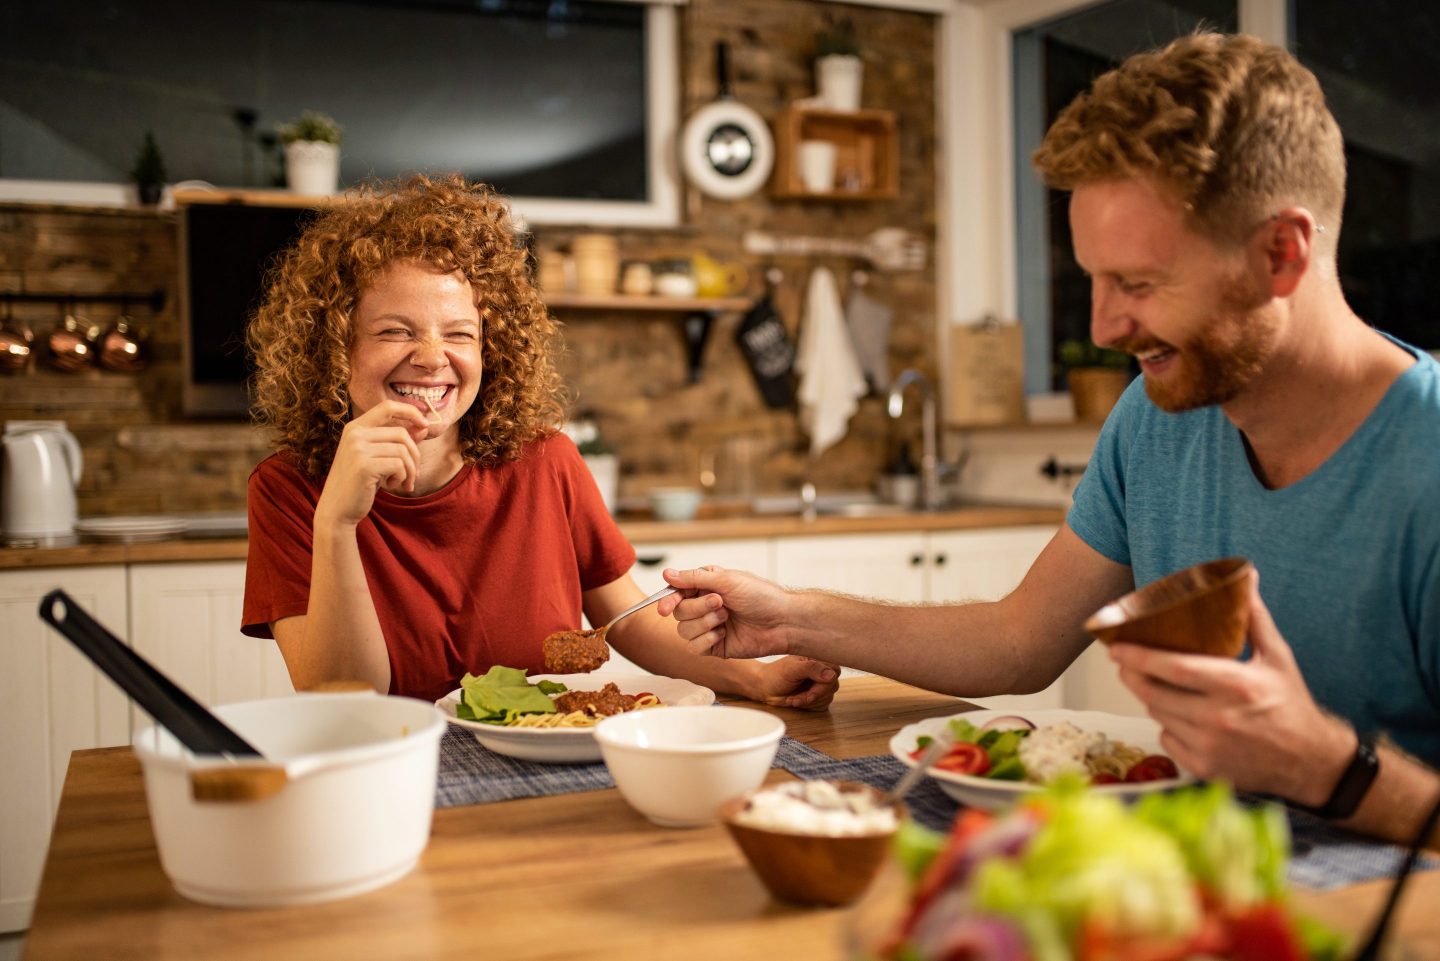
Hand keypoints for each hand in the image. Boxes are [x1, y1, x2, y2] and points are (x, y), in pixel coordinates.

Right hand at [316, 401, 428, 525]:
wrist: (337, 509)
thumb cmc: (360, 483)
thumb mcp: (378, 458)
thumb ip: (397, 442)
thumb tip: (423, 427)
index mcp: (355, 427)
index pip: (388, 407)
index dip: (410, 411)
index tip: (425, 424)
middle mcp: (355, 434)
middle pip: (401, 433)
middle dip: (415, 455)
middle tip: (413, 474)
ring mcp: (357, 449)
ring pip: (403, 451)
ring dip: (410, 470)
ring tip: (402, 482)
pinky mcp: (364, 466)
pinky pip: (399, 465)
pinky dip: (402, 477)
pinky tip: (391, 485)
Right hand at [658, 566, 792, 658]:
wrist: (782, 622)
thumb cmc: (761, 596)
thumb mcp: (727, 580)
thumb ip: (694, 578)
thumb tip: (667, 574)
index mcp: (706, 587)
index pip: (676, 593)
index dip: (667, 599)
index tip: (663, 607)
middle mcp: (704, 607)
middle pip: (678, 612)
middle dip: (698, 608)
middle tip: (721, 602)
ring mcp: (709, 627)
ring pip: (683, 630)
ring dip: (704, 623)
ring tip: (726, 618)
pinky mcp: (714, 647)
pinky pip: (694, 647)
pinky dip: (706, 639)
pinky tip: (723, 634)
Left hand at [754, 656, 838, 710]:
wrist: (765, 687)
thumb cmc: (775, 675)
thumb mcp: (792, 669)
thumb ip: (812, 668)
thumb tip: (831, 675)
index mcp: (817, 658)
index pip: (834, 671)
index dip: (823, 684)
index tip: (809, 692)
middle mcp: (821, 670)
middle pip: (832, 686)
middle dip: (813, 695)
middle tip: (796, 698)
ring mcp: (820, 684)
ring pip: (828, 697)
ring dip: (809, 702)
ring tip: (793, 698)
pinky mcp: (818, 696)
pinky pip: (823, 704)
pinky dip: (810, 706)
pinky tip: (798, 701)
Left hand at [1108, 569, 1352, 802]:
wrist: (1312, 763)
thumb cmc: (1291, 704)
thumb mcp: (1277, 657)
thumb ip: (1255, 617)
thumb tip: (1246, 576)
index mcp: (1235, 686)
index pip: (1173, 669)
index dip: (1138, 657)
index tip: (1116, 647)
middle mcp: (1218, 718)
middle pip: (1153, 693)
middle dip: (1132, 674)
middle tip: (1124, 660)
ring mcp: (1209, 747)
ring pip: (1157, 715)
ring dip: (1150, 697)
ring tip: (1154, 682)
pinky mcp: (1204, 769)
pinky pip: (1167, 740)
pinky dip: (1167, 726)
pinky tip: (1179, 715)